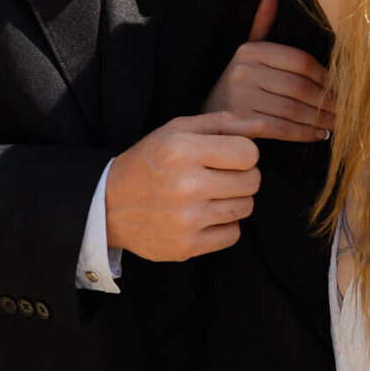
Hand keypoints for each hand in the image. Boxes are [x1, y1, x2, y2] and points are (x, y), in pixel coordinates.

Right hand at [104, 114, 260, 262]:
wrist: (107, 205)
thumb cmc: (149, 162)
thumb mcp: (176, 130)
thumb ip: (222, 123)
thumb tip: (262, 125)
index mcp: (182, 150)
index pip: (249, 153)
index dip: (243, 153)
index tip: (226, 156)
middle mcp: (185, 186)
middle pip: (252, 181)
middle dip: (241, 176)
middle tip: (218, 176)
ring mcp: (186, 220)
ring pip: (246, 208)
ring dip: (234, 200)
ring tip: (209, 195)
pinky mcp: (187, 247)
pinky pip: (233, 234)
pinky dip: (223, 225)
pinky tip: (203, 216)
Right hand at [203, 0, 333, 142]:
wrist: (209, 114)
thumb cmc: (238, 81)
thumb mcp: (247, 50)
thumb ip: (262, 24)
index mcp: (250, 51)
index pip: (300, 61)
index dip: (325, 75)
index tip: (341, 86)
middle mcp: (243, 72)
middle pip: (299, 87)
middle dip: (326, 100)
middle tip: (345, 108)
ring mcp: (240, 99)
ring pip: (293, 110)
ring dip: (320, 119)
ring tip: (337, 122)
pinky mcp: (241, 123)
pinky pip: (282, 129)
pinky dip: (304, 133)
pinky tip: (319, 134)